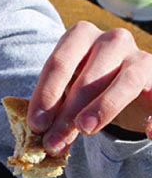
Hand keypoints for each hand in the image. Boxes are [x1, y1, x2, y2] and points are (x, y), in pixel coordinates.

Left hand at [28, 21, 151, 153]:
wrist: (128, 89)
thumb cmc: (88, 87)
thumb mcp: (67, 91)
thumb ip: (55, 108)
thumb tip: (39, 134)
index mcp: (81, 35)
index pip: (59, 63)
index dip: (46, 95)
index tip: (36, 124)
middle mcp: (113, 40)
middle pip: (88, 77)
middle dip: (67, 113)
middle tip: (53, 141)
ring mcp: (140, 57)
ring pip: (126, 80)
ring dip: (103, 108)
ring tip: (84, 130)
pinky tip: (148, 131)